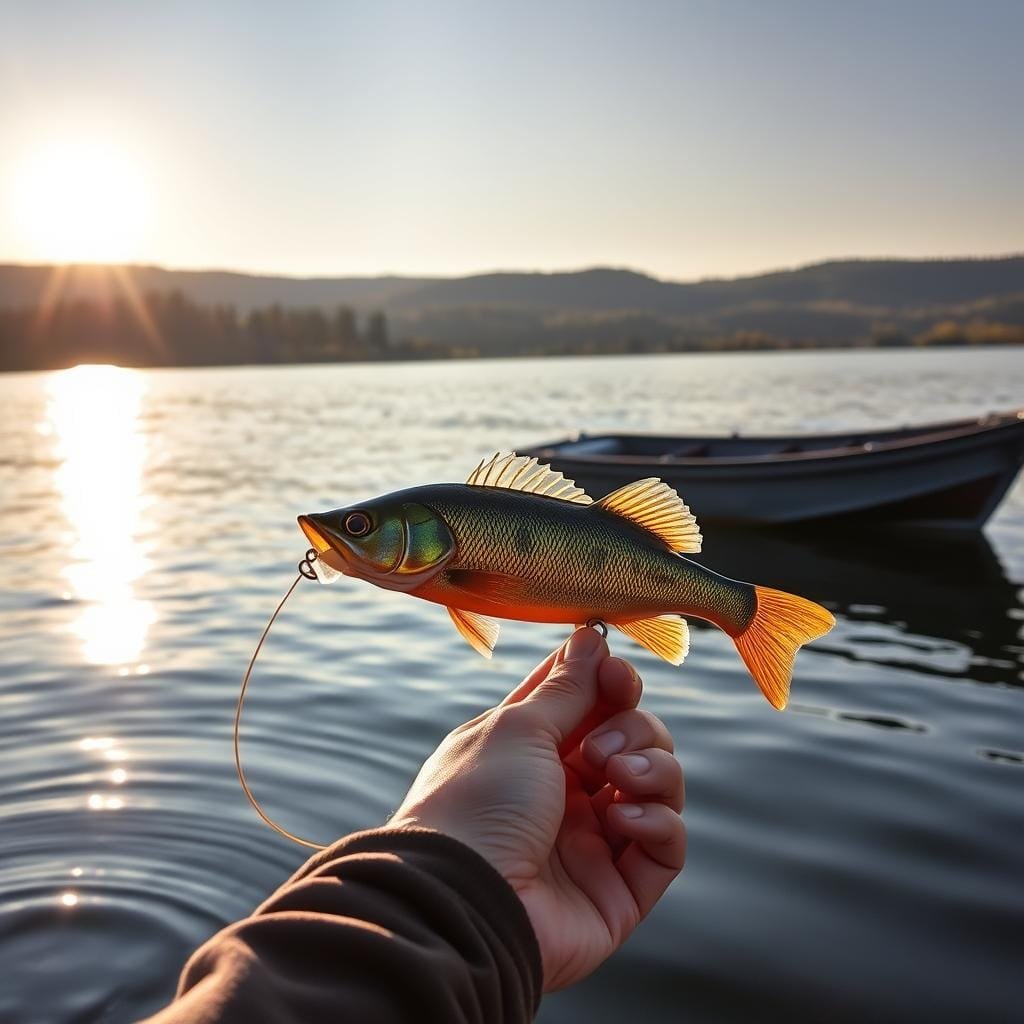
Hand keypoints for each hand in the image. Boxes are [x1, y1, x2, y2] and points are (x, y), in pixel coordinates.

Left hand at [387, 627, 685, 989]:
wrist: (463, 900)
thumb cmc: (476, 802)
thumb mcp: (518, 727)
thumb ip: (567, 687)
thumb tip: (591, 636)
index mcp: (531, 750)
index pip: (589, 703)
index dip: (612, 682)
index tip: (617, 674)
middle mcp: (565, 791)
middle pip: (636, 739)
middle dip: (634, 728)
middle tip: (599, 747)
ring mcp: (594, 841)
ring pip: (660, 786)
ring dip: (653, 768)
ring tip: (617, 775)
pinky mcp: (619, 890)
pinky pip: (666, 846)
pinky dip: (658, 822)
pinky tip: (623, 819)